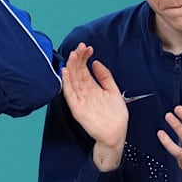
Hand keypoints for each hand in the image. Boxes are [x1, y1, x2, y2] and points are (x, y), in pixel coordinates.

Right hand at [62, 43, 127, 170]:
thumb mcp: (113, 91)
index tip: (87, 47)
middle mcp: (83, 91)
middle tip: (80, 47)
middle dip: (77, 58)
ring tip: (72, 54)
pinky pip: (69, 93)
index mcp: (91, 87)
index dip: (84, 57)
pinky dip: (66, 82)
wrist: (115, 134)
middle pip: (77, 72)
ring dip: (71, 66)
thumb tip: (96, 62)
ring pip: (72, 79)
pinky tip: (66, 71)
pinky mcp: (77, 108)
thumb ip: (105, 76)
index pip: (84, 68)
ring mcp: (79, 99)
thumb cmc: (115, 116)